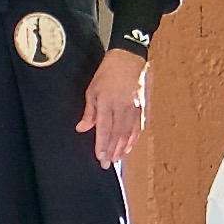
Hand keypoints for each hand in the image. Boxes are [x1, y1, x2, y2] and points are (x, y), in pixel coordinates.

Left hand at [76, 46, 147, 167]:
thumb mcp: (92, 90)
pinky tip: (128, 147)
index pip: (104, 129)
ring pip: (128, 132)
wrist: (128, 58)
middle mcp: (122, 107)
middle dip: (112, 151)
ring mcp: (134, 107)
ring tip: (116, 160)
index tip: (100, 157)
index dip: (102, 145)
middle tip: (106, 165)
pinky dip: (133, 138)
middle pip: (117, 134)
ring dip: (122, 148)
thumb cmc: (107, 73)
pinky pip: (138, 126)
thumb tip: (82, 128)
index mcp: (107, 103)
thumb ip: (89, 111)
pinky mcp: (141, 106)